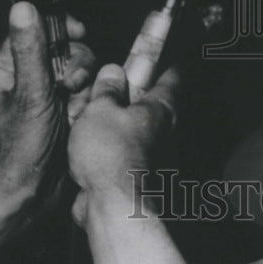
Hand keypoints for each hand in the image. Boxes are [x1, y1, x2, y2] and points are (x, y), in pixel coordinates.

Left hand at [0, 1, 94, 216]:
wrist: (24, 203)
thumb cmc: (16, 156)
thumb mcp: (29, 96)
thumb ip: (31, 50)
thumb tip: (24, 7)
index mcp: (7, 69)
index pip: (37, 28)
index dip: (62, 28)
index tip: (80, 34)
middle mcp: (25, 80)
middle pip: (65, 49)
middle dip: (76, 66)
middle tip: (72, 87)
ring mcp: (44, 98)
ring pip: (79, 73)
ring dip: (84, 90)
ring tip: (75, 111)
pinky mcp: (61, 115)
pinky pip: (84, 97)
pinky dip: (87, 107)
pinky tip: (79, 122)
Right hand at [67, 62, 178, 226]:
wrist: (115, 208)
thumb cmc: (111, 153)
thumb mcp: (100, 109)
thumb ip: (107, 89)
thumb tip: (113, 72)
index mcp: (162, 106)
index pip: (174, 73)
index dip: (166, 60)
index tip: (160, 55)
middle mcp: (167, 130)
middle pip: (153, 103)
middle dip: (130, 98)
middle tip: (105, 95)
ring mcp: (158, 156)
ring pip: (137, 132)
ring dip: (117, 128)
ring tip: (88, 126)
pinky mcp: (143, 178)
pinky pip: (126, 156)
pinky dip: (110, 153)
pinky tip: (88, 154)